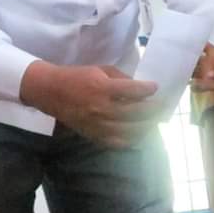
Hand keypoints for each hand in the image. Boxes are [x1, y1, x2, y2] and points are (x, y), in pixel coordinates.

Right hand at [20, 62, 159, 147]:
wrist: (51, 92)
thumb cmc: (77, 77)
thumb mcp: (100, 69)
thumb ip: (121, 78)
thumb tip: (140, 88)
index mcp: (102, 87)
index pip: (133, 90)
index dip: (148, 89)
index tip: (156, 87)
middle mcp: (101, 108)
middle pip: (135, 113)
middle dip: (153, 110)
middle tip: (162, 107)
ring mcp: (97, 124)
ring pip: (130, 131)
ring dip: (146, 127)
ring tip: (154, 122)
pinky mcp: (93, 135)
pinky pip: (117, 143)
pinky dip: (131, 141)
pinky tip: (139, 135)